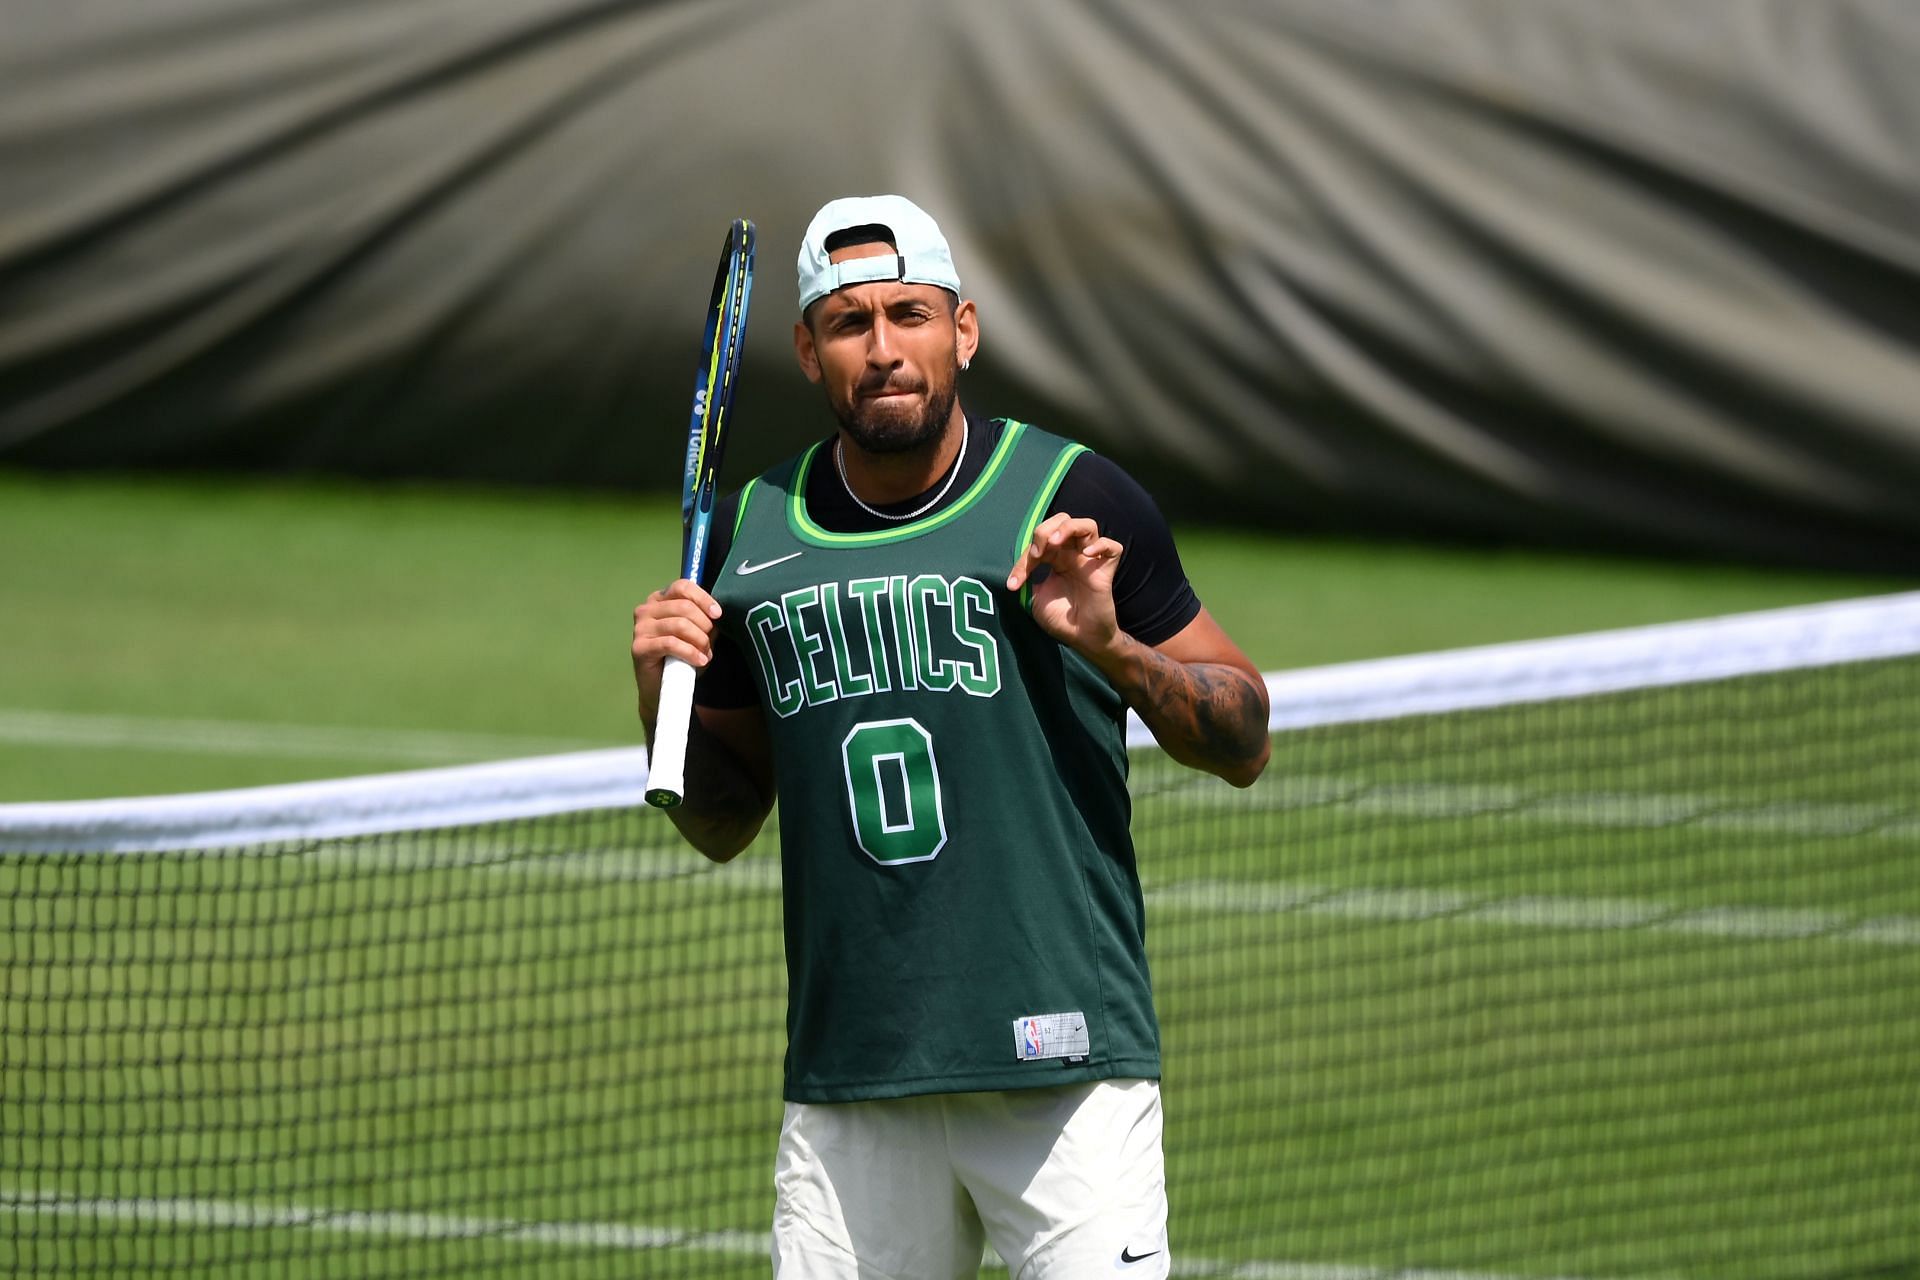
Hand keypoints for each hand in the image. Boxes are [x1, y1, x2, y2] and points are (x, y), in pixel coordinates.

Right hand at [631, 580, 721, 726]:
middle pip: (684, 606)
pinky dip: (690, 652)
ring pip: (679, 624)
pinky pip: (670, 643)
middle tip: (709, 644)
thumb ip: (704, 621)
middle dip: (704, 626)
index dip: (703, 598)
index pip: (682, 587)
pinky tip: (699, 661)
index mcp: (660, 600)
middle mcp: (646, 609)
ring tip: (705, 655)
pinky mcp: (639, 647)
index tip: (717, 614)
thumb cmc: (681, 658)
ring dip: (699, 641)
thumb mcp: (697, 635)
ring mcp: (640, 628)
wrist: (663, 689)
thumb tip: (715, 614)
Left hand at [1006, 513, 1123, 658]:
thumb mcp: (1035, 598)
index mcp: (1056, 558)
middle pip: (1062, 520)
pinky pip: (1113, 547)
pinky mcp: (1106, 570)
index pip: (1039, 542)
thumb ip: (1027, 581)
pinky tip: (1087, 555)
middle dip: (1045, 530)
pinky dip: (1101, 545)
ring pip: (1088, 525)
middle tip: (1037, 554)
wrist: (1082, 638)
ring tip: (1055, 543)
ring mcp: (1090, 560)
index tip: (1014, 583)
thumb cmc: (1061, 619)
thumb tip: (1012, 571)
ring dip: (1068, 528)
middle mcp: (1073, 554)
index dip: (1024, 558)